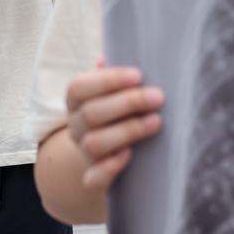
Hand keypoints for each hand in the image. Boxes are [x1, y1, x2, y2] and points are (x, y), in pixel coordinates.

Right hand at [66, 65, 163, 191]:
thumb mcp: (114, 90)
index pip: (80, 87)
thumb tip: (110, 55)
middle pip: (91, 114)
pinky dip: (109, 168)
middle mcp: (75, 125)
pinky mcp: (94, 177)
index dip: (108, 80)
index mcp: (76, 100)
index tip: (139, 75)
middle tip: (158, 97)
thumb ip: (114, 74)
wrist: (106, 152)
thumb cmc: (117, 109)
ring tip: (156, 121)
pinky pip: (93, 178)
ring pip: (94, 143)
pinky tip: (129, 156)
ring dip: (127, 131)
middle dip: (127, 103)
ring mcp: (83, 152)